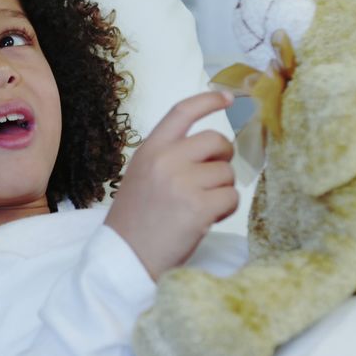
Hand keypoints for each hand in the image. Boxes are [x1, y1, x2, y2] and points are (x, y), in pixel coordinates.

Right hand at [105, 91, 237, 279]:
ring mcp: (182, 182)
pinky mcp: (198, 206)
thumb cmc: (135, 220)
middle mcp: (166, 159)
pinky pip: (231, 197)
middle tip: (212, 179)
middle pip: (216, 140)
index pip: (182, 112)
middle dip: (223, 159)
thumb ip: (170, 157)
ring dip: (222, 190)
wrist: (124, 257)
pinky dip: (225, 210)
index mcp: (150, 149)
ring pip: (227, 173)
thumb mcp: (142, 175)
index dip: (209, 101)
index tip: (228, 98)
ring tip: (199, 208)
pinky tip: (206, 220)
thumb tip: (212, 147)